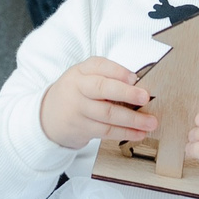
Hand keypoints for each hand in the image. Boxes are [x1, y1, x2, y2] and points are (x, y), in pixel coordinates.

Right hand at [39, 57, 155, 149]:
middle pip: (102, 89)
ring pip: (107, 114)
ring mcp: (78, 109)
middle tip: (145, 97)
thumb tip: (138, 84)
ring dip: (132, 119)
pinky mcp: (81, 128)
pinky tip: (139, 133)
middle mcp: (77, 88)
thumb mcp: (84, 77)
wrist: (47, 116)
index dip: (118, 71)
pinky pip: (106, 131)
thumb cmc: (75, 93)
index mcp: (81, 71)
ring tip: (151, 122)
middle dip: (126, 93)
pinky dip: (125, 132)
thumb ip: (107, 77)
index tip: (135, 78)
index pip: (99, 65)